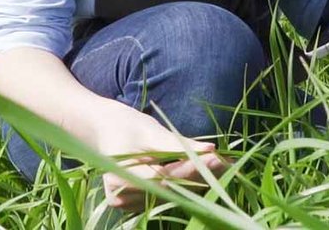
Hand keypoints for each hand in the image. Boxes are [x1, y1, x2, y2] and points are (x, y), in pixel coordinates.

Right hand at [88, 100, 228, 212]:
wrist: (101, 130)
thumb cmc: (124, 125)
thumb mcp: (150, 131)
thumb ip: (177, 144)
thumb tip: (209, 149)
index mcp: (120, 177)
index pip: (164, 178)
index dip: (191, 169)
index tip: (215, 156)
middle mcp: (123, 197)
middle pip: (171, 190)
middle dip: (201, 174)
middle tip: (227, 161)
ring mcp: (129, 204)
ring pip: (173, 195)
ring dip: (199, 181)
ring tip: (224, 165)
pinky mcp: (138, 204)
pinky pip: (168, 195)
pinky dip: (188, 183)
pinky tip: (209, 172)